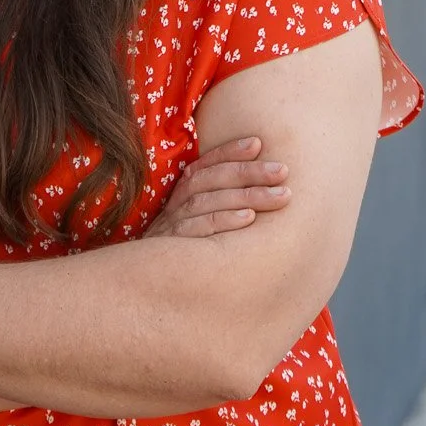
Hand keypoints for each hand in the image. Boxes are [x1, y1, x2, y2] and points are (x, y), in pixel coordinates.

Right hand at [149, 136, 289, 237]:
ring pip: (209, 201)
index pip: (206, 165)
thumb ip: (218, 204)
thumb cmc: (182, 251)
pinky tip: (249, 218)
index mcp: (182, 193)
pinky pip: (199, 229)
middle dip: (250, 172)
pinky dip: (224, 220)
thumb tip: (260, 191)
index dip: (230, 152)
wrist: (142, 282)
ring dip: (247, 196)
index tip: (258, 143)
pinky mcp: (172, 245)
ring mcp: (172, 223)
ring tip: (280, 195)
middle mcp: (177, 204)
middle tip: (283, 171)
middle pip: (212, 179)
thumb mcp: (194, 224)